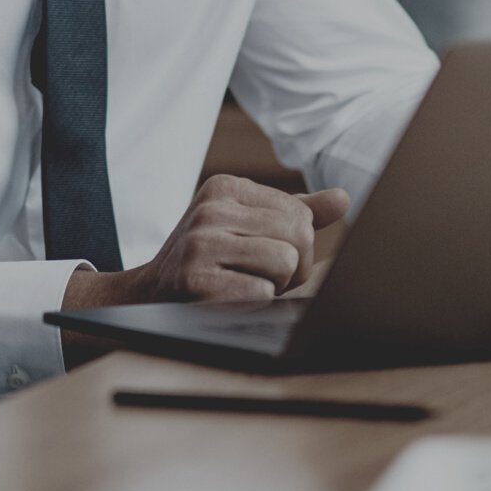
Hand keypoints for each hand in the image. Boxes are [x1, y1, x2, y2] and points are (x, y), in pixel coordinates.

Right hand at [62, 175, 350, 309]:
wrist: (147, 295)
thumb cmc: (209, 260)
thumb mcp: (244, 224)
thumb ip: (294, 211)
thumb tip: (343, 199)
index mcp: (225, 186)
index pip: (301, 213)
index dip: (297, 245)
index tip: (264, 255)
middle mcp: (211, 208)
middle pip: (299, 236)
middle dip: (292, 268)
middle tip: (260, 276)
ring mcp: (200, 243)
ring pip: (286, 263)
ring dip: (274, 286)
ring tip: (244, 285)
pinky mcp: (195, 280)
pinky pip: (262, 293)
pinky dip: (254, 304)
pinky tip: (229, 299)